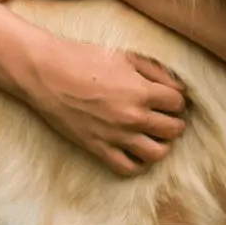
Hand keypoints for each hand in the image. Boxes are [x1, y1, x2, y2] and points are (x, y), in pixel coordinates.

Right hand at [23, 35, 187, 175]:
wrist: (47, 74)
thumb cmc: (84, 59)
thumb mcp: (125, 56)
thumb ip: (156, 71)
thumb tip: (179, 87)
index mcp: (141, 91)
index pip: (178, 103)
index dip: (176, 99)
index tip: (169, 98)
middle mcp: (132, 117)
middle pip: (173, 130)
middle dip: (174, 121)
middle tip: (165, 115)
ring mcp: (116, 136)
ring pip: (157, 154)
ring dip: (162, 144)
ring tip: (154, 134)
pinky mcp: (98, 149)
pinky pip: (128, 168)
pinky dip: (138, 164)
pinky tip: (137, 151)